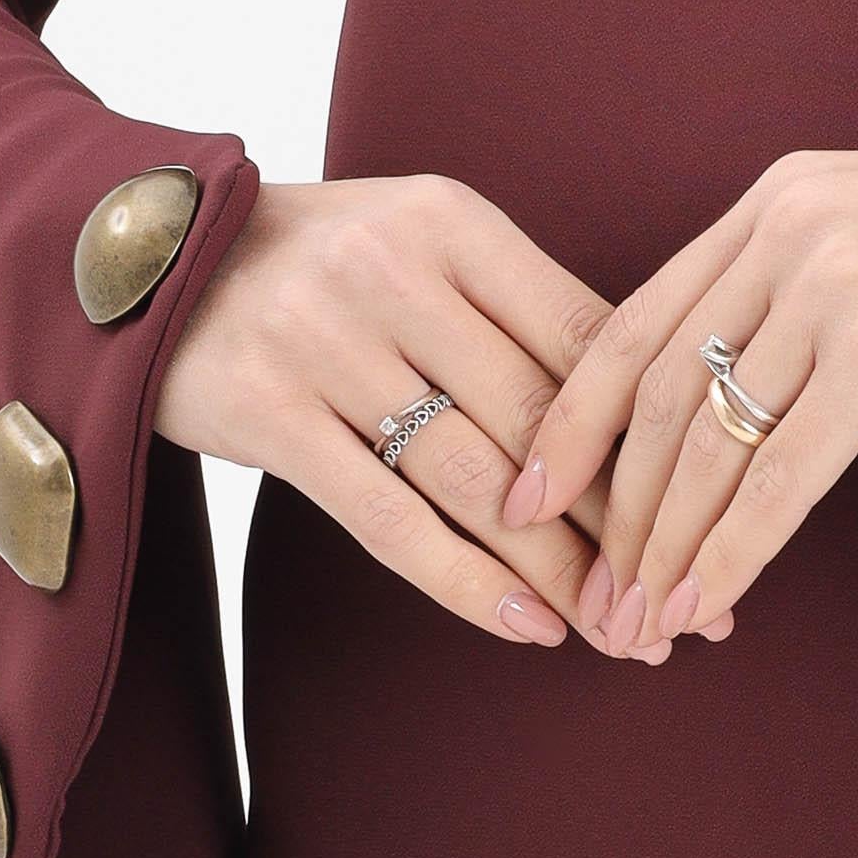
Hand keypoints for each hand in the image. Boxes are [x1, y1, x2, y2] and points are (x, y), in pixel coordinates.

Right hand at [157, 174, 687, 656]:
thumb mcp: (418, 248)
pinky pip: (387, 518)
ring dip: (558, 572)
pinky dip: (467, 584)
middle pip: (543, 420)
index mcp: (453, 223)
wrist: (145, 257)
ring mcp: (326, 343)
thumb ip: (513, 314)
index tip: (712, 510)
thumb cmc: (315, 265)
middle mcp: (394, 272)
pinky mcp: (269, 413)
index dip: (658, 437)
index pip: (585, 338)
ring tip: (619, 635)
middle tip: (682, 602)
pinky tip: (529, 630)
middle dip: (624, 524)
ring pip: (477, 480)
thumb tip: (639, 427)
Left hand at [504, 144, 857, 650]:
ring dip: (665, 548)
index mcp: (768, 204)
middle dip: (615, 512)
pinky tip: (702, 605)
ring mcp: (830, 289)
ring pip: (708, 445)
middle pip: (658, 396)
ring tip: (638, 621)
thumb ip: (782, 298)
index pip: (633, 325)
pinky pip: (781, 479)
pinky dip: (731, 553)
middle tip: (591, 594)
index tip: (527, 496)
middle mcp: (785, 232)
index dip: (571, 422)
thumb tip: (704, 409)